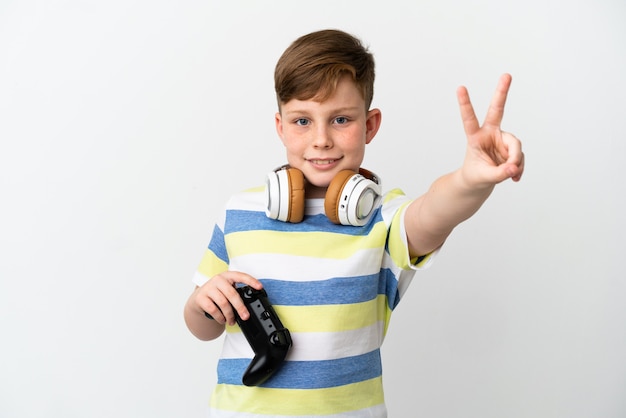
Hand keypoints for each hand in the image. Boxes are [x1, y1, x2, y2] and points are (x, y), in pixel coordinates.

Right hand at [193, 271, 262, 325]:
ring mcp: (208, 288)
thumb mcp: (227, 290)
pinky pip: (213, 309)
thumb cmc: (217, 294)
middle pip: (232, 294)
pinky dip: (220, 317)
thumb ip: (236, 294)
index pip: (241, 276)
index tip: (260, 287)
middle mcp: (218, 279)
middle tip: (246, 316)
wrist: (198, 299)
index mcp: (227, 276)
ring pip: (223, 303)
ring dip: (229, 315)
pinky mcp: (201, 297)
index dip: (251, 281)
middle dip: (240, 307)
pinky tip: (222, 320)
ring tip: (232, 321)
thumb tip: (248, 307)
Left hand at [457, 73, 524, 187]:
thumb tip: (513, 167)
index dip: (466, 104)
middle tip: (507, 75)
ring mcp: (502, 139)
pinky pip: (520, 157)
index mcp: (475, 137)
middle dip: (502, 92)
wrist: (479, 181)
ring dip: (515, 162)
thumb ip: (498, 173)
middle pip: (497, 110)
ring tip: (511, 175)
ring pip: (516, 146)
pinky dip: (518, 168)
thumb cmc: (476, 175)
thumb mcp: (483, 177)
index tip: (460, 88)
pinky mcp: (512, 147)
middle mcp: (490, 133)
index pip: (469, 119)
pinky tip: (514, 177)